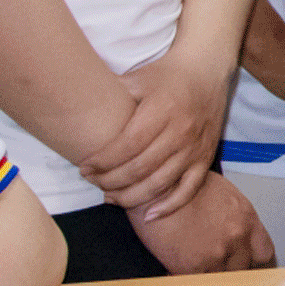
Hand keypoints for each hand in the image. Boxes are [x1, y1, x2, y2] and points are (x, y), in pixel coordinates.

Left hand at [83, 51, 229, 212]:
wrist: (206, 70)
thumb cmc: (166, 75)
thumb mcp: (137, 77)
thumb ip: (111, 95)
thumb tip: (78, 107)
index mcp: (161, 110)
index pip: (127, 145)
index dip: (103, 162)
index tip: (84, 167)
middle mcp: (180, 131)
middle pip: (140, 168)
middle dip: (111, 181)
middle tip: (93, 182)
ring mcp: (194, 148)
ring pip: (161, 183)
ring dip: (132, 197)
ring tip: (110, 197)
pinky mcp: (205, 158)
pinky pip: (189, 189)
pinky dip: (169, 206)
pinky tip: (149, 215)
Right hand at [131, 173, 273, 272]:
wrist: (155, 187)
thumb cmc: (182, 183)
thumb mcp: (222, 193)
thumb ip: (234, 218)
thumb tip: (232, 234)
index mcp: (247, 218)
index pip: (263, 252)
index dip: (250, 259)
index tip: (242, 261)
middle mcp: (237, 238)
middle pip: (243, 269)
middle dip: (227, 268)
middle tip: (211, 264)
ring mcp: (216, 255)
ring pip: (220, 280)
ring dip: (207, 275)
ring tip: (191, 266)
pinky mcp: (192, 267)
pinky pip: (194, 284)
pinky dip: (184, 279)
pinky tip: (173, 269)